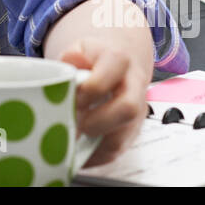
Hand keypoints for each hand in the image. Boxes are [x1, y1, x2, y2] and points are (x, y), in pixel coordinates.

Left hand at [58, 36, 147, 167]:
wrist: (120, 66)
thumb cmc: (95, 60)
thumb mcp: (82, 48)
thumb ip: (73, 56)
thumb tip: (69, 63)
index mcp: (119, 61)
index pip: (108, 78)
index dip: (87, 92)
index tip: (72, 98)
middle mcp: (133, 88)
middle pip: (127, 109)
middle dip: (97, 122)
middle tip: (75, 124)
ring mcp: (135, 113)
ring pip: (123, 137)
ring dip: (93, 145)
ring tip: (70, 142)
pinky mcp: (130, 132)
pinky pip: (116, 152)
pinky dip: (93, 157)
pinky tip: (75, 153)